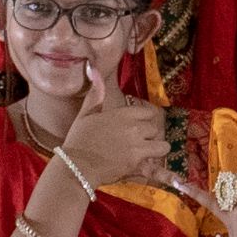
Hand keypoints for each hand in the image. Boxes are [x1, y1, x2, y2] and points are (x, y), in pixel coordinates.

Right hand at [58, 64, 166, 188]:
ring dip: (155, 149)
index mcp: (123, 114)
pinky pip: (157, 162)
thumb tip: (94, 69)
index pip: (149, 112)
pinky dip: (154, 165)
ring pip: (162, 145)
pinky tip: (148, 166)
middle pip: (154, 128)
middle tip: (136, 143)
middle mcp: (133, 127)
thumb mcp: (85, 114)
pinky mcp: (137, 162)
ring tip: (144, 154)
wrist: (74, 166)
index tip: (138, 127)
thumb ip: (96, 94)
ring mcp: (136, 145)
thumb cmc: (78, 140)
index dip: (145, 120)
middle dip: (148, 136)